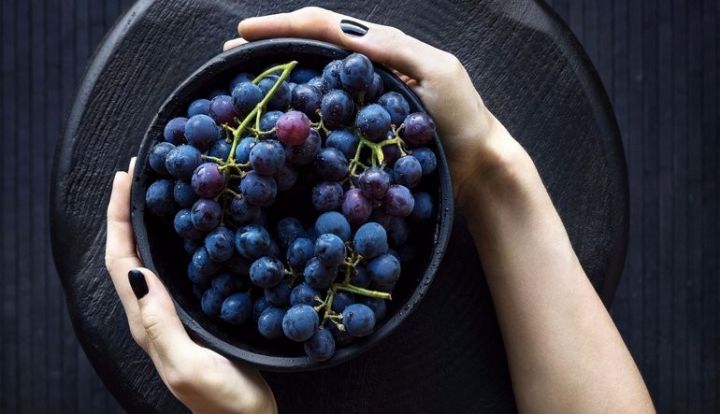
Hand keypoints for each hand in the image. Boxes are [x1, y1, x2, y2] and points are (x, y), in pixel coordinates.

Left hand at [104, 158, 276, 413]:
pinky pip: (171, 270)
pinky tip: (189, 230)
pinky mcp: (193, 315)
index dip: (118, 217)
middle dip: (125, 212)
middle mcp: (152, 315)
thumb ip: (160, 323)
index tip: (126, 177)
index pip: (120, 260)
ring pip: (147, 260)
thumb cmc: (222, 400)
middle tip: (139, 173)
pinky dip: (170, 243)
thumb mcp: (188, 365)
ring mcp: (172, 315)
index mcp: (146, 323)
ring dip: (144, 224)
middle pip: (127, 254)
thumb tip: (137, 270)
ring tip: (157, 191)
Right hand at [224, 7, 519, 204]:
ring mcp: (362, 102)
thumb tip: (346, 36)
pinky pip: (325, 117)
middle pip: (309, 49)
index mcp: (381, 49)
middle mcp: (366, 70)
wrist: (478, 165)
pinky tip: (280, 122)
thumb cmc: (464, 118)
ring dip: (277, 78)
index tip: (244, 33)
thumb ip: (396, 52)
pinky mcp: (363, 131)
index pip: (324, 27)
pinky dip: (298, 114)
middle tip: (229, 57)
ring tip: (242, 85)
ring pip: (313, 81)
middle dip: (269, 47)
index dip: (283, 27)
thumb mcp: (438, 73)